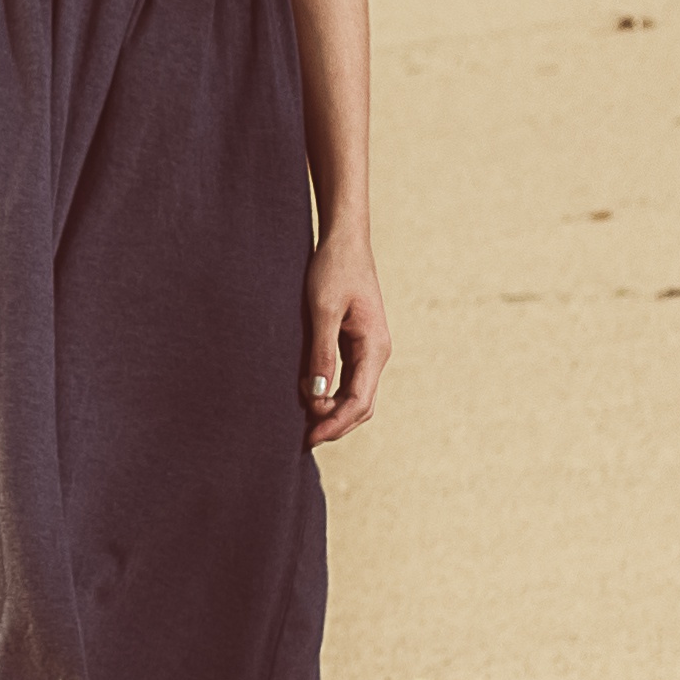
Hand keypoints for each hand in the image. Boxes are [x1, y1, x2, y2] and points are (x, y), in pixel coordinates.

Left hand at [302, 234, 385, 446]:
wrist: (344, 240)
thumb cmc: (333, 269)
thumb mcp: (323, 310)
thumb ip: (321, 352)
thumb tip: (315, 395)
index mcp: (374, 347)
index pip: (359, 400)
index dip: (335, 423)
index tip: (309, 436)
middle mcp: (377, 352)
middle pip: (361, 405)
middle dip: (335, 424)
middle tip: (303, 439)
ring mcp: (368, 349)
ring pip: (356, 394)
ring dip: (333, 412)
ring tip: (304, 425)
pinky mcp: (356, 343)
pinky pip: (348, 379)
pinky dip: (332, 395)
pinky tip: (309, 400)